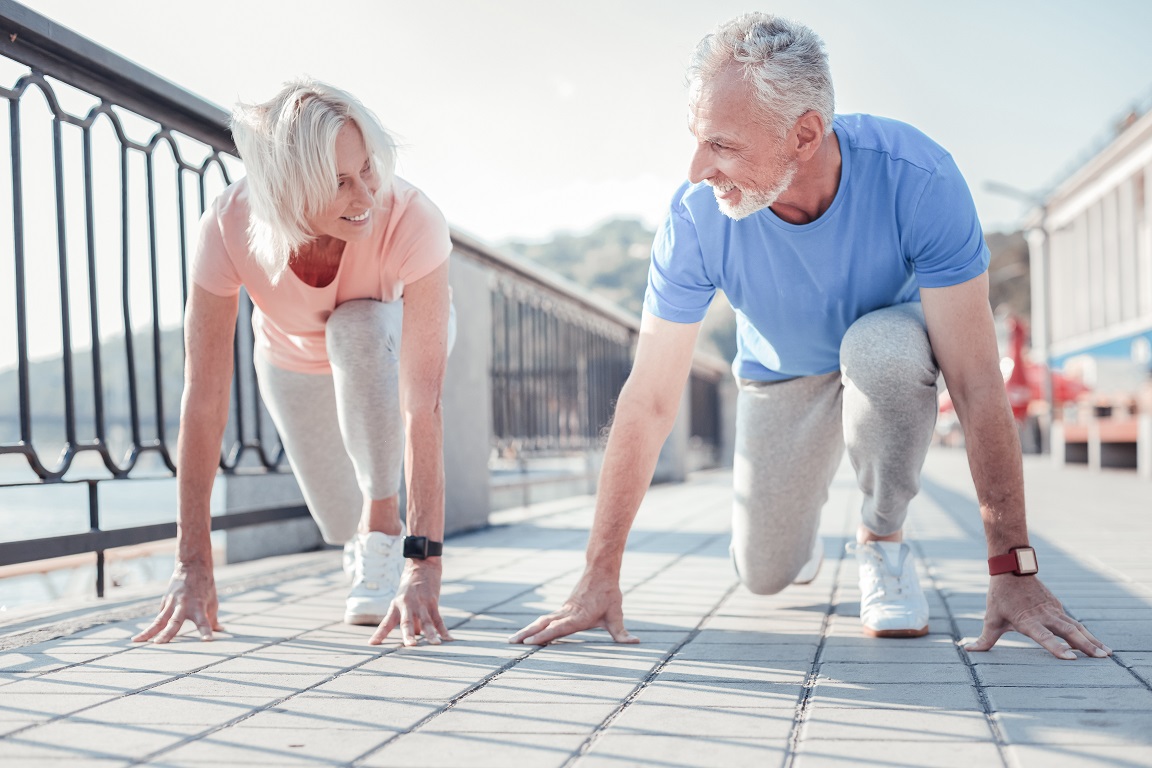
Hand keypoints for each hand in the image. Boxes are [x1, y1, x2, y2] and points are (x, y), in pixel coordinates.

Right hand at [132, 560, 222, 642]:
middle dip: (167, 633)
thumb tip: (221, 630)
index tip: (208, 641)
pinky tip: (139, 638)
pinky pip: (158, 617)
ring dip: (149, 631)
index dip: (206, 631)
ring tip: (137, 641)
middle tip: (159, 643)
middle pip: (174, 621)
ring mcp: (172, 603)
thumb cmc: (205, 587)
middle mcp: (184, 605)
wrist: (192, 567)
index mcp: (199, 606)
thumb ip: (213, 619)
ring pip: (159, 619)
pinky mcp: (165, 602)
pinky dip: (150, 627)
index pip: (204, 621)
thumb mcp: (212, 602)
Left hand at [370, 560, 451, 645]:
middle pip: (407, 622)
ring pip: (426, 621)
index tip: (372, 644)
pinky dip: (443, 629)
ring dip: (431, 633)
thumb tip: (415, 634)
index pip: (386, 623)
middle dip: (408, 634)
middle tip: (410, 645)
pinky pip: (438, 618)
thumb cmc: (410, 588)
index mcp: (395, 606)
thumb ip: (408, 619)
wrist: (422, 566)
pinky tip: (448, 639)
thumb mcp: (403, 601)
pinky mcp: (432, 601)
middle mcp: (407, 605)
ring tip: (435, 644)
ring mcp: (421, 603)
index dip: (380, 633)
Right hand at [508, 570, 638, 644]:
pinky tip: (527, 632)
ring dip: (527, 630)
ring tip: (511, 640)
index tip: (529, 641)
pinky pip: (545, 618)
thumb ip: (622, 633)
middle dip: (527, 634)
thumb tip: (635, 642)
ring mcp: (562, 610)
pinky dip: (534, 626)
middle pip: (543, 625)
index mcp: (578, 617)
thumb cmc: (609, 594)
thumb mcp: (616, 615)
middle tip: (511, 642)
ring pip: (541, 621)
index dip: (544, 636)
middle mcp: (567, 614)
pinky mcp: (562, 609)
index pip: (558, 628)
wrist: (600, 571)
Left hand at [965, 574, 1110, 659]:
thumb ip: (984, 639)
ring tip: (1107, 654)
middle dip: (1086, 646)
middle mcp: (1044, 616)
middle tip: (1101, 658)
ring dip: (1091, 640)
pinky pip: (1074, 622)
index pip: (1044, 637)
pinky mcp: (1058, 607)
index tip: (1071, 658)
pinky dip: (1086, 632)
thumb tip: (968, 650)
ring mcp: (1054, 610)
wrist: (1012, 568)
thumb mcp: (991, 618)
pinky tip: (1096, 643)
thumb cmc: (1000, 596)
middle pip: (1068, 632)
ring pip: (1076, 627)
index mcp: (1028, 621)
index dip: (1056, 647)